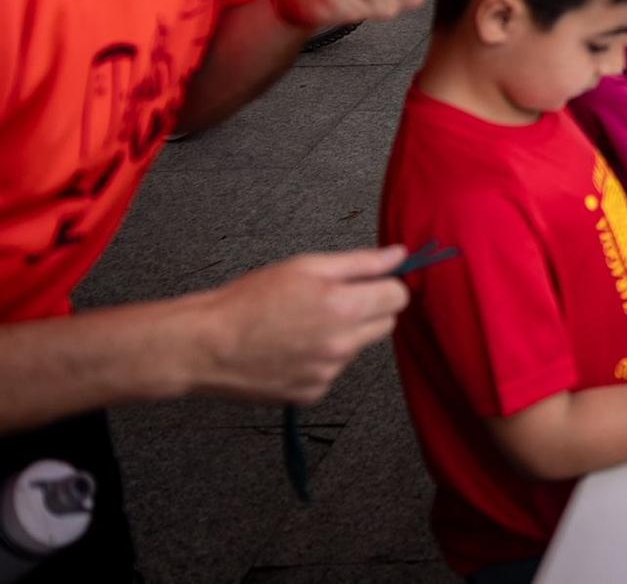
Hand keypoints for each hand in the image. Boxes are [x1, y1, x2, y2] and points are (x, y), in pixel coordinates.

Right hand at [189, 246, 411, 404]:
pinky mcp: (312, 392)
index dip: (385, 285)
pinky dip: (321, 359)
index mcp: (344, 308)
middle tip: (331, 300)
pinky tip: (292, 347)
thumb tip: (398, 255)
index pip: (399, 296)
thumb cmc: (248, 302)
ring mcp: (328, 372)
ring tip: (302, 324)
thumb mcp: (306, 266)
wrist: (207, 345)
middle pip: (386, 323)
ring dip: (343, 334)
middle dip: (368, 309)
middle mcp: (341, 344)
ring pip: (358, 347)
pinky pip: (333, 370)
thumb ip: (360, 262)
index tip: (371, 282)